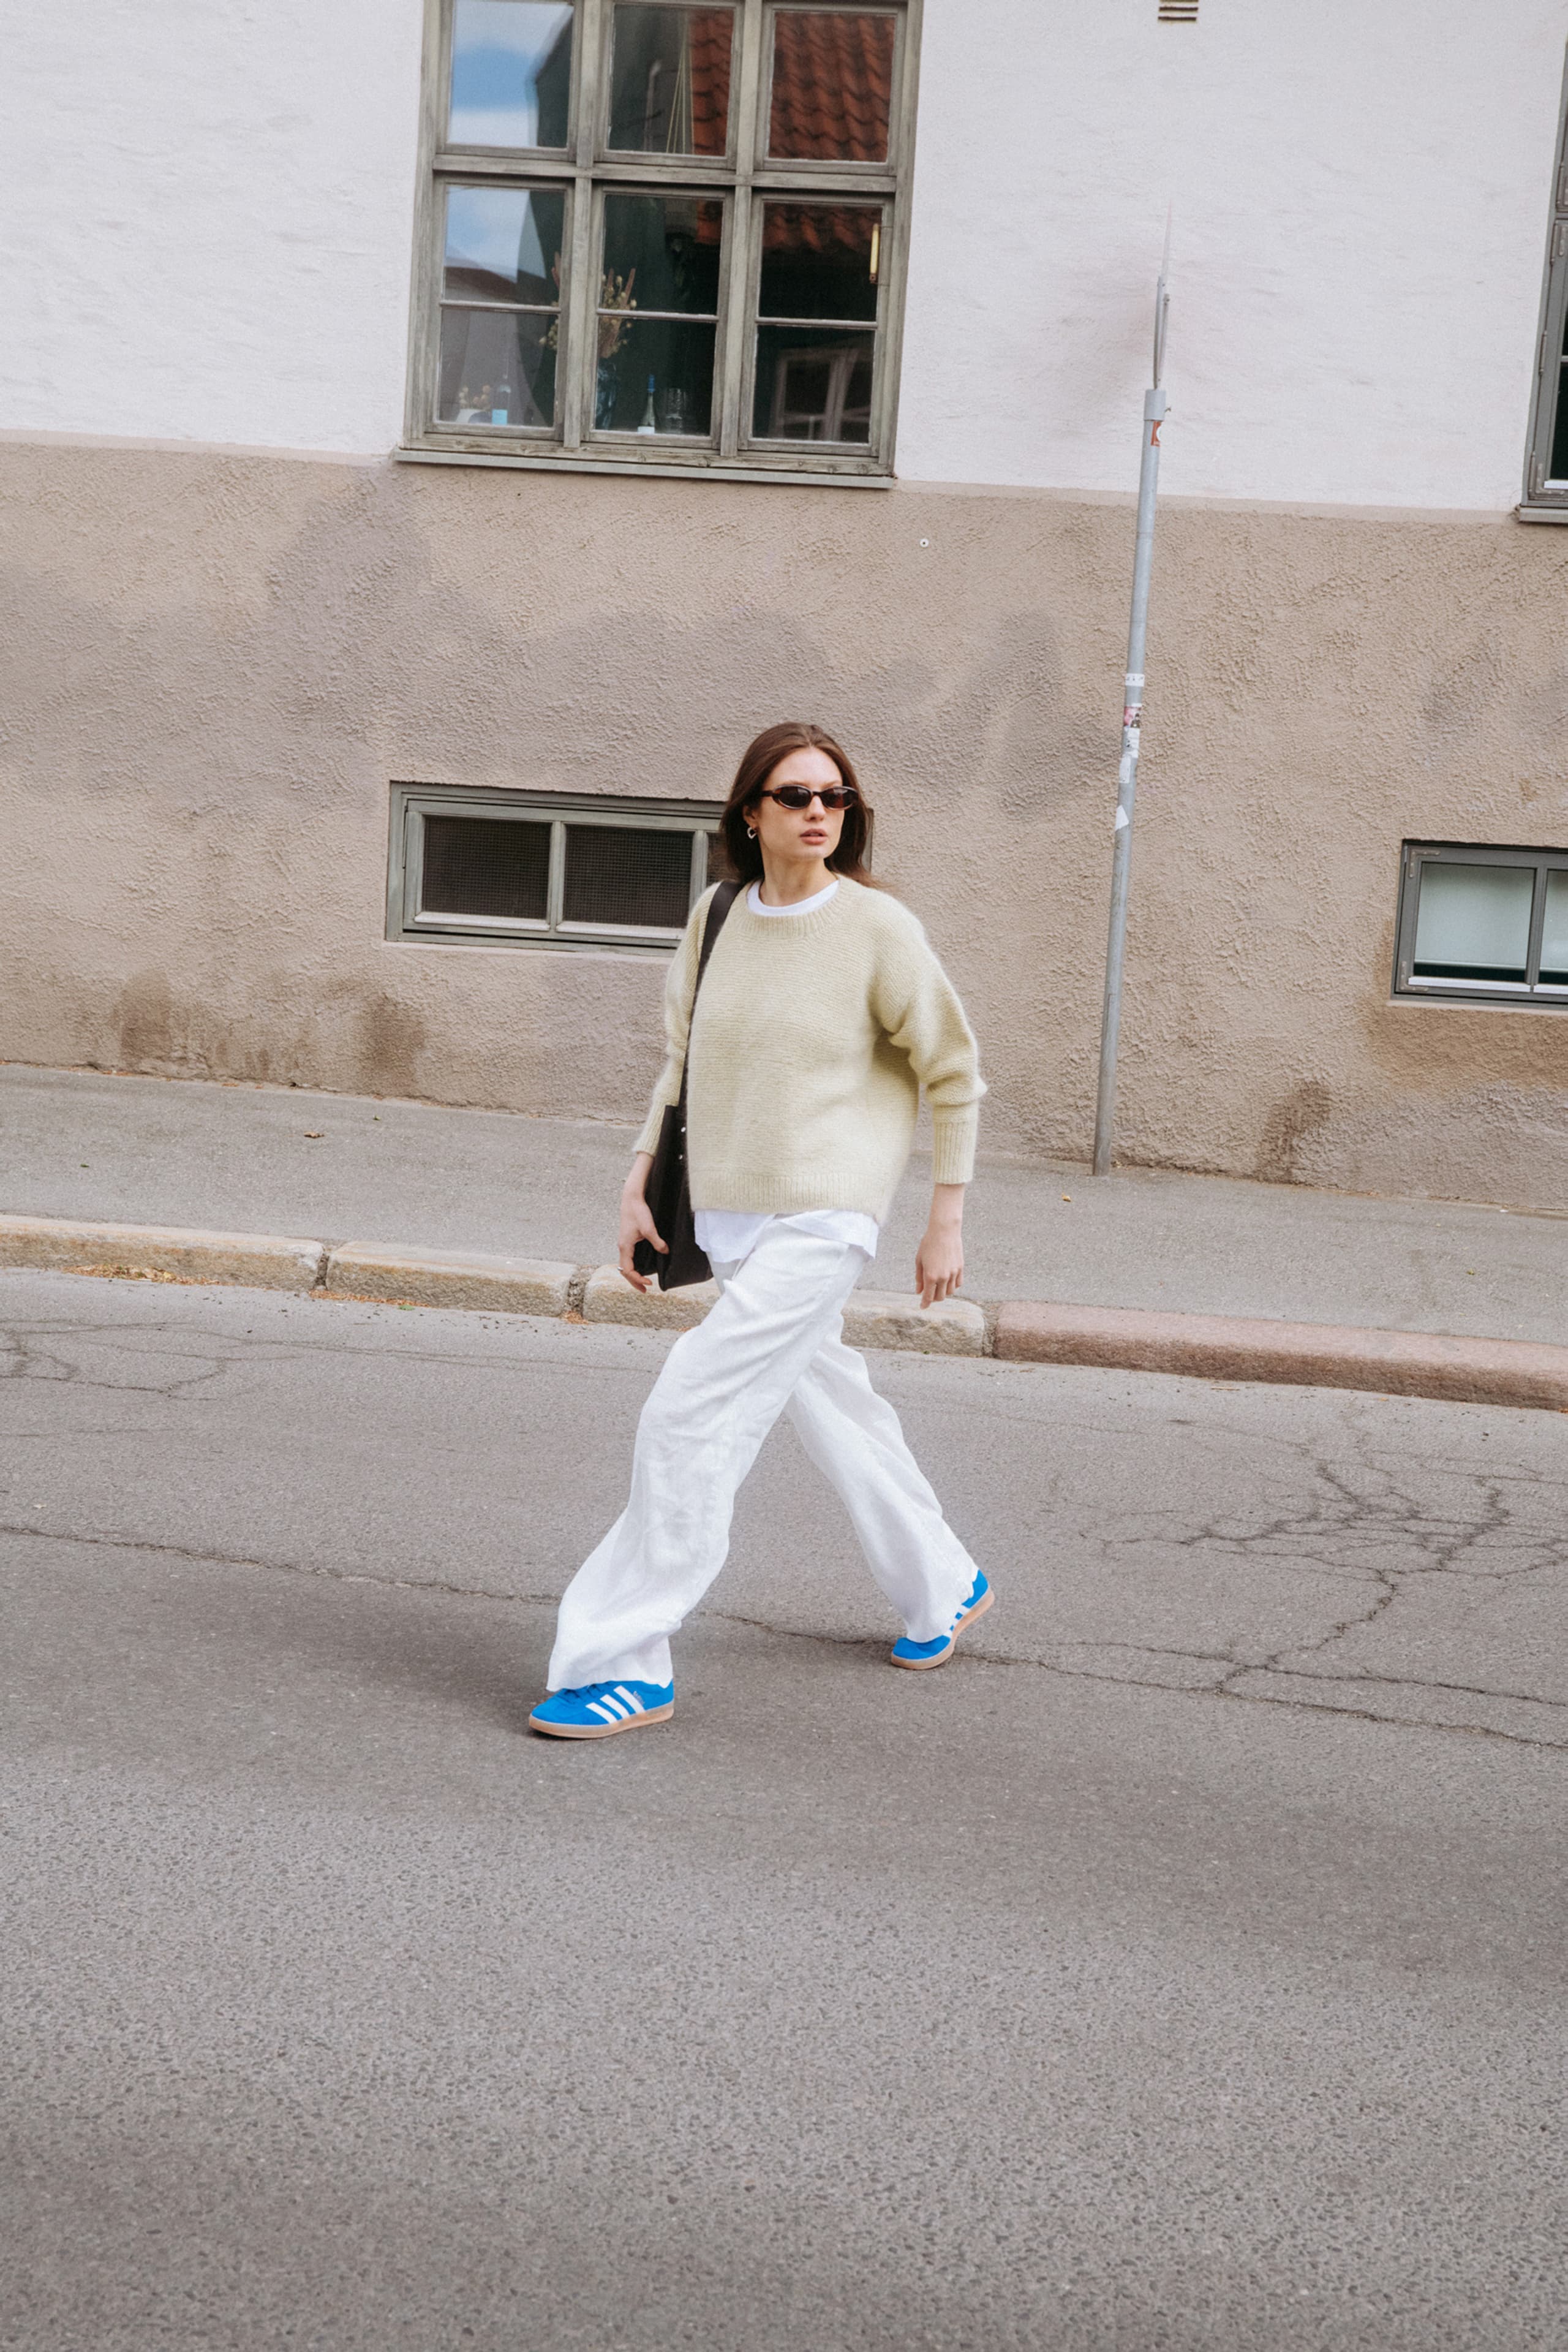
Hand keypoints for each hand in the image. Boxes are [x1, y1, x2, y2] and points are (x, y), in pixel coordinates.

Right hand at [619, 1154, 665, 1292]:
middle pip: (624, 1271)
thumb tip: (665, 1252)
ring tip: (642, 1283)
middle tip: (645, 1291)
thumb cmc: (638, 1212)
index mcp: (625, 1247)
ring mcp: (624, 1244)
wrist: (631, 1199)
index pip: (628, 1270)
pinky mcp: (627, 1240)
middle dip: (634, 1282)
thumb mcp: (649, 1228)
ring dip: (633, 1275)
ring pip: (625, 1265)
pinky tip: (641, 1268)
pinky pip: (628, 1258)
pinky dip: (633, 1266)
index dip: (638, 1279)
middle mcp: (622, 1247)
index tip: (649, 1283)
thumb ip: (657, 1242)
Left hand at [915, 1184, 964, 1308]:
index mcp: (930, 1276)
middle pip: (940, 1297)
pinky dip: (952, 1285)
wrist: (944, 1231)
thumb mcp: (919, 1261)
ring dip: (943, 1292)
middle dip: (933, 1298)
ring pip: (950, 1292)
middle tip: (929, 1294)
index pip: (928, 1297)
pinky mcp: (960, 1268)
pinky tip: (947, 1281)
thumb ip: (919, 1278)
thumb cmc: (928, 1244)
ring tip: (938, 1286)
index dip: (925, 1304)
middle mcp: (943, 1277)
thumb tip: (918, 1291)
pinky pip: (958, 1284)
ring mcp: (953, 1273)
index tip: (922, 1307)